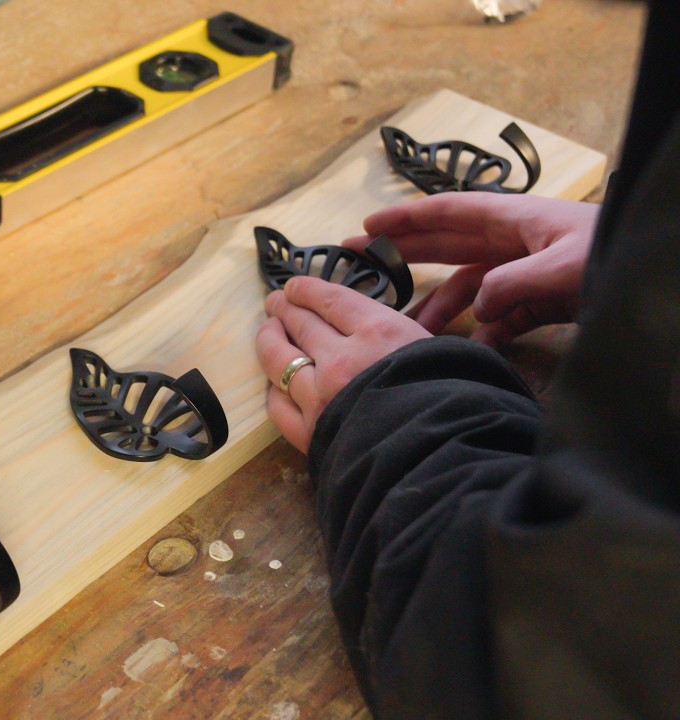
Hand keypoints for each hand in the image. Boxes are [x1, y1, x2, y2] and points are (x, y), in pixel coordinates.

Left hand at [256, 276, 431, 451]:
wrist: (438, 458)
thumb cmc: (451, 402)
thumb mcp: (434, 351)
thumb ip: (396, 336)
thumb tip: (376, 329)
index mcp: (377, 332)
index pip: (330, 299)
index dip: (307, 290)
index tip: (295, 286)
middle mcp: (341, 359)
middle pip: (301, 323)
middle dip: (284, 309)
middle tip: (276, 302)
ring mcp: (319, 396)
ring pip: (279, 358)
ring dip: (269, 339)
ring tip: (267, 329)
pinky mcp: (309, 432)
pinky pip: (279, 405)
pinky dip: (274, 390)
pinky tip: (274, 382)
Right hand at [343, 193, 597, 345]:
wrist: (660, 282)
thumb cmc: (617, 257)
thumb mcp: (566, 268)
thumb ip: (513, 285)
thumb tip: (477, 310)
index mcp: (517, 220)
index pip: (449, 213)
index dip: (406, 218)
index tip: (366, 226)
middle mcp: (517, 242)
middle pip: (449, 244)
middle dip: (405, 251)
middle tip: (359, 260)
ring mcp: (529, 271)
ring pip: (472, 287)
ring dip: (445, 307)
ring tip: (415, 330)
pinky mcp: (544, 300)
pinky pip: (503, 315)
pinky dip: (489, 331)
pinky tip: (477, 348)